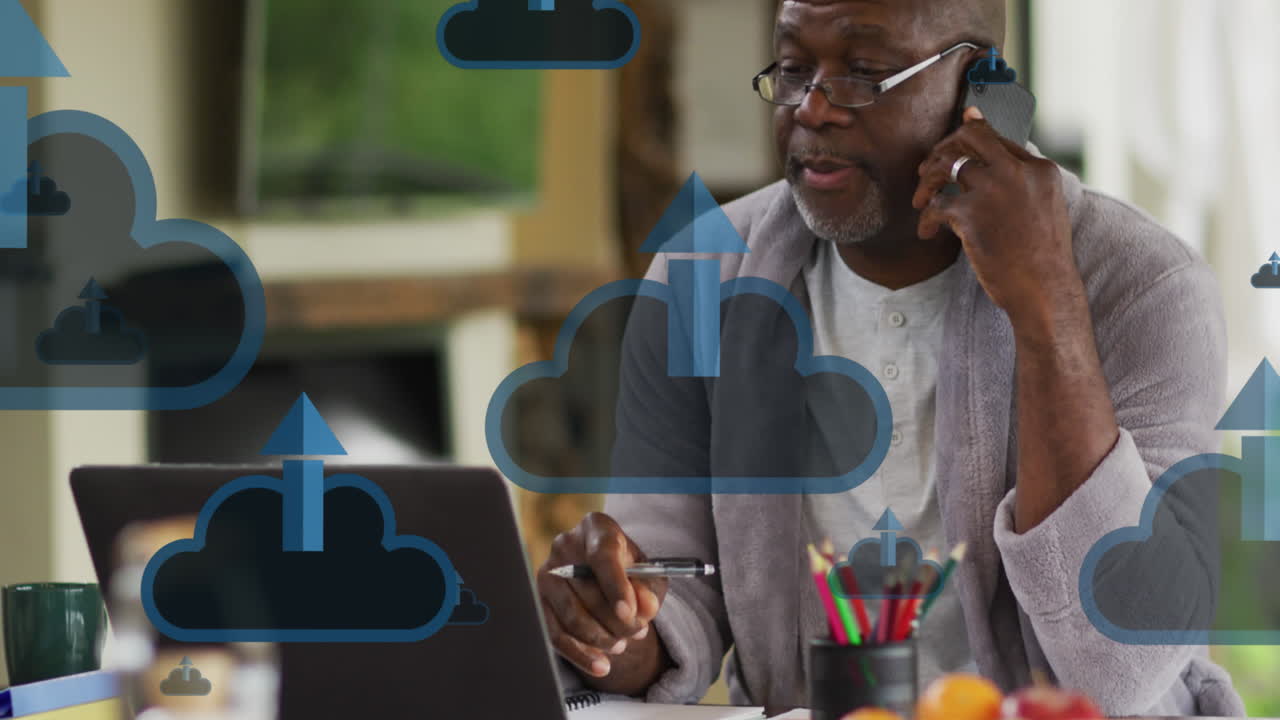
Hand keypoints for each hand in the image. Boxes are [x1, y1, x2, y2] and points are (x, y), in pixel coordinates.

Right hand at [536, 512, 668, 682]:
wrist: (606, 574)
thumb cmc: (630, 571)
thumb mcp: (648, 575)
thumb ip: (649, 589)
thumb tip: (645, 608)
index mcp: (596, 527)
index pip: (602, 555)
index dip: (616, 586)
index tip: (629, 613)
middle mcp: (566, 545)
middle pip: (588, 590)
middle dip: (617, 620)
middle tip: (638, 632)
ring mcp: (548, 572)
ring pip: (572, 616)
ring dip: (601, 638)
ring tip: (622, 644)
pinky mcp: (539, 600)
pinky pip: (556, 633)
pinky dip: (580, 654)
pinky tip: (601, 665)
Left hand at [912, 107, 1079, 328]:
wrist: (1044, 290)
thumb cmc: (1041, 259)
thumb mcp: (1043, 210)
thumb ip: (1021, 186)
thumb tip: (985, 172)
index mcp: (1040, 170)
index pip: (997, 138)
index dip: (968, 140)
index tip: (949, 148)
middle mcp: (1017, 172)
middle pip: (971, 136)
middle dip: (943, 146)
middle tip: (927, 169)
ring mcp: (992, 189)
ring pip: (946, 164)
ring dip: (926, 181)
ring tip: (920, 201)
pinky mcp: (970, 213)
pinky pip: (934, 205)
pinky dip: (926, 220)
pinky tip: (928, 233)